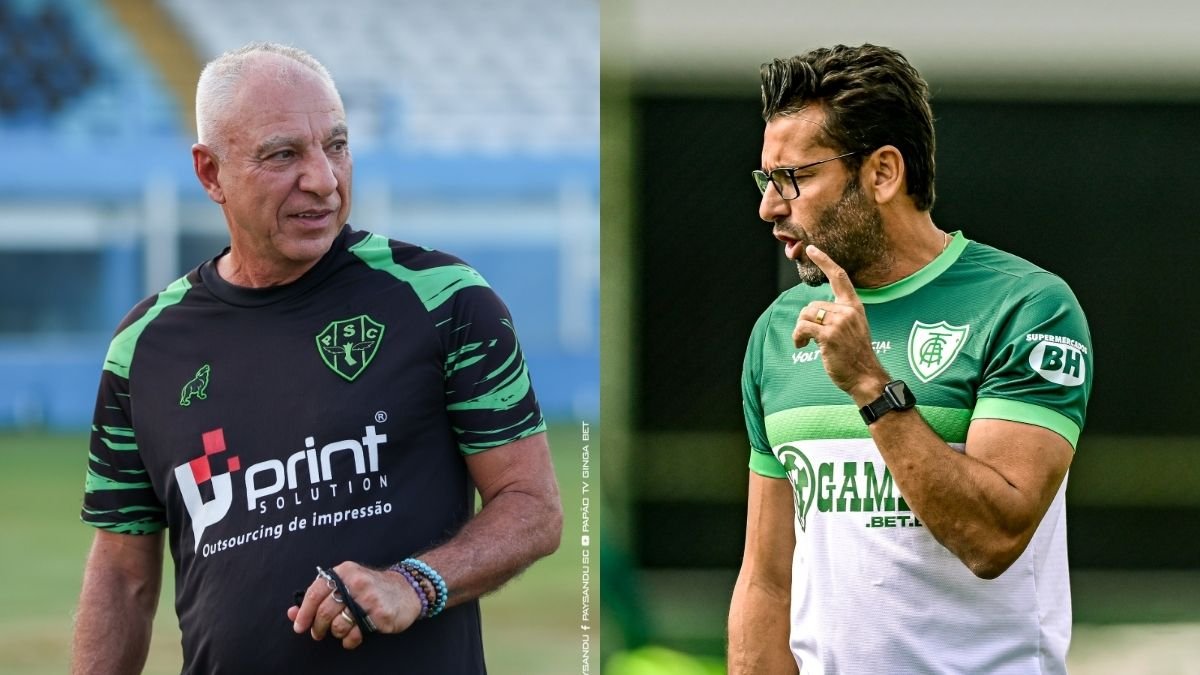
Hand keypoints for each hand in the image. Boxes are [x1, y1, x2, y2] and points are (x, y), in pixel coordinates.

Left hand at [287, 561, 423, 649]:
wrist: (406, 590)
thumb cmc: (370, 588)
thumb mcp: (346, 584)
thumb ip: (319, 597)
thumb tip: (291, 613)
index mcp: (345, 571)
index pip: (315, 592)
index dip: (303, 612)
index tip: (299, 626)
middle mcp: (356, 582)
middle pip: (324, 612)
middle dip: (318, 627)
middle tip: (318, 633)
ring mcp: (369, 598)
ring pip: (338, 625)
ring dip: (336, 633)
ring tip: (342, 630)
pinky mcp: (380, 614)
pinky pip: (355, 634)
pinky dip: (350, 640)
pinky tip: (353, 636)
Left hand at [791, 245, 889, 403]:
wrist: (865, 377)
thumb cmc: (855, 356)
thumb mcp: (852, 328)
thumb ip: (837, 315)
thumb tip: (812, 312)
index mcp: (854, 307)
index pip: (839, 277)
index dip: (824, 261)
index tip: (812, 249)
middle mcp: (847, 311)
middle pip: (812, 304)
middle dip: (805, 320)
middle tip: (807, 336)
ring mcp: (839, 323)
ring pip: (806, 315)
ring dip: (800, 330)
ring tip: (805, 343)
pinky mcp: (829, 335)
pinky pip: (803, 327)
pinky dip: (798, 337)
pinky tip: (802, 346)